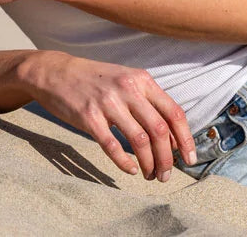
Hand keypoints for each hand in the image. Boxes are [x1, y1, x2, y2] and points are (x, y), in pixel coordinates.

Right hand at [18, 50, 196, 181]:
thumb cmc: (95, 80)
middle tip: (166, 175)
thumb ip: (148, 102)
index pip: (174, 112)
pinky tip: (130, 170)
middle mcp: (128, 89)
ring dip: (149, 163)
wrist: (56, 72)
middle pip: (159, 130)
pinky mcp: (88, 117)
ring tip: (150, 175)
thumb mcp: (126, 80)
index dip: (185, 139)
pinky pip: (112, 145)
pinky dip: (124, 162)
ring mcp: (108, 102)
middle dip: (167, 158)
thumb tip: (172, 136)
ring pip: (139, 140)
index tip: (190, 159)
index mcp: (142, 80)